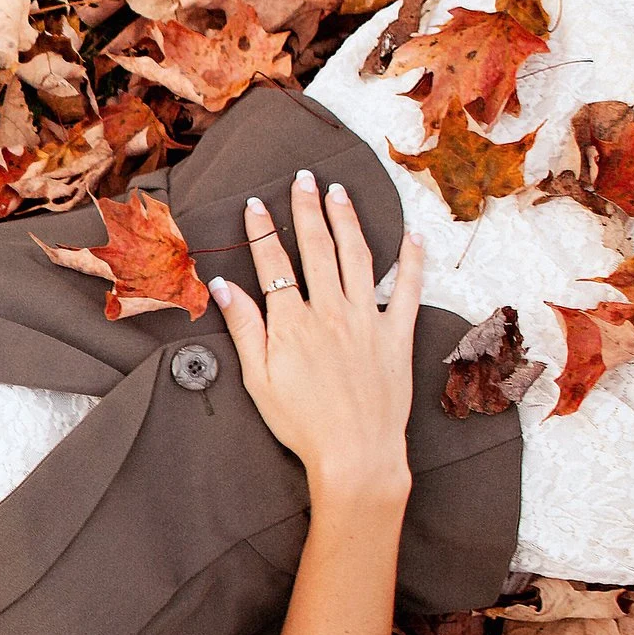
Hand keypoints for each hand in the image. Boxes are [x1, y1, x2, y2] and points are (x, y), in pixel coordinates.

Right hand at [210, 170, 421, 500]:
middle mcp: (331, 311)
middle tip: (304, 179)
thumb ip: (244, 328)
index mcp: (293, 322)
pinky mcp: (398, 336)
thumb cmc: (302, 424)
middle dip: (307, 209)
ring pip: (357, 257)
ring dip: (347, 220)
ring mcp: (368, 320)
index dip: (261, 231)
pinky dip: (411, 261)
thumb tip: (221, 287)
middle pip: (316, 247)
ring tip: (339, 193)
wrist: (355, 455)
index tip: (255, 205)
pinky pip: (409, 290)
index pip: (273, 263)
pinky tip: (412, 236)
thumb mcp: (258, 380)